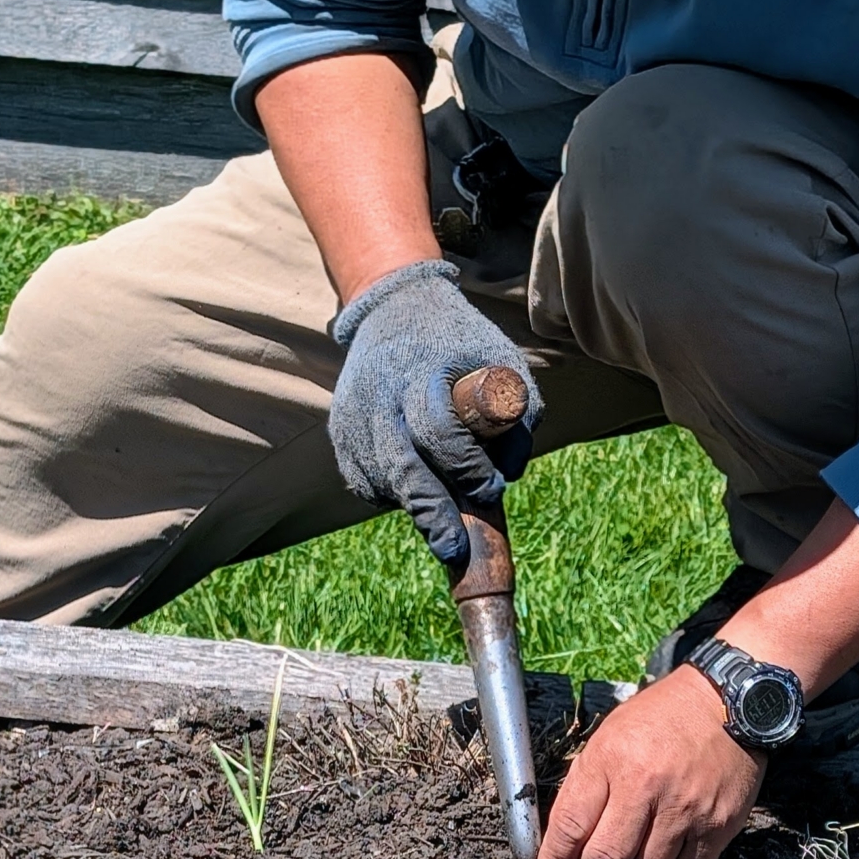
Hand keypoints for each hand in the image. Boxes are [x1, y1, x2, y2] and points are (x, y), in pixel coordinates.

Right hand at [329, 260, 541, 564]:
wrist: (395, 309)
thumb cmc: (461, 342)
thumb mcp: (503, 359)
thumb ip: (518, 416)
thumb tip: (508, 476)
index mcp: (420, 370)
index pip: (438, 431)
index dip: (467, 467)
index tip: (492, 488)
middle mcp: (378, 394)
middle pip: (401, 466)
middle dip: (430, 512)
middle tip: (454, 549)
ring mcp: (353, 416)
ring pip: (382, 481)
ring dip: (416, 504)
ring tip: (443, 512)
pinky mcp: (340, 433)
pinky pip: (366, 483)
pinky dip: (393, 494)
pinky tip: (414, 482)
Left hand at [536, 666, 762, 858]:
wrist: (726, 703)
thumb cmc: (661, 720)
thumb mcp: (608, 737)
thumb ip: (583, 786)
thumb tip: (560, 840)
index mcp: (611, 760)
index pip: (570, 826)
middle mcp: (646, 786)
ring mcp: (685, 808)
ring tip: (639, 846)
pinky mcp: (718, 824)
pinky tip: (672, 845)